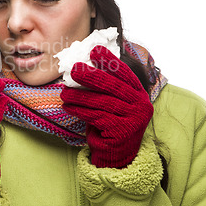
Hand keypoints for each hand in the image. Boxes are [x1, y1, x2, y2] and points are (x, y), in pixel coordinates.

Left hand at [60, 46, 153, 167]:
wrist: (115, 155)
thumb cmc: (110, 123)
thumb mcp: (111, 102)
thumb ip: (105, 86)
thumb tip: (81, 64)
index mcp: (139, 93)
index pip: (125, 73)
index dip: (110, 61)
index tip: (94, 50)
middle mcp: (141, 105)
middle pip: (114, 86)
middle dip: (92, 76)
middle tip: (74, 69)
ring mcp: (134, 120)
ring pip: (102, 102)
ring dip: (80, 96)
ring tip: (64, 92)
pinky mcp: (122, 132)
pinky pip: (96, 117)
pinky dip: (80, 110)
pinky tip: (68, 106)